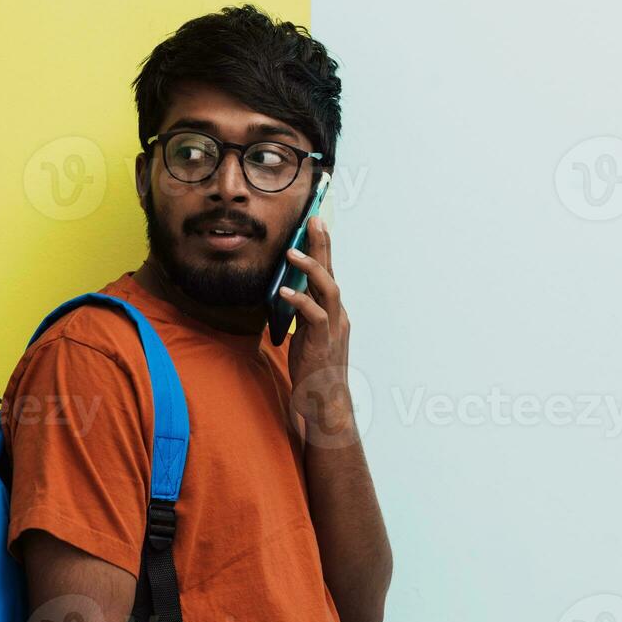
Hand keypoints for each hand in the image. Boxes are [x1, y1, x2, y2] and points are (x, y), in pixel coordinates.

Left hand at [277, 214, 355, 438]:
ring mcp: (333, 328)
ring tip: (293, 250)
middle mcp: (337, 315)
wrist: (325, 402)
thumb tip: (284, 292)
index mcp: (333, 312)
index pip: (328, 274)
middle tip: (315, 219)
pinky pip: (314, 316)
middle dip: (323, 245)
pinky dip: (299, 300)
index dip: (322, 249)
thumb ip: (299, 314)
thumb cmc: (312, 369)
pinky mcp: (322, 342)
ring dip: (312, 268)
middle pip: (331, 273)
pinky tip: (284, 290)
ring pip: (328, 289)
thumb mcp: (304, 335)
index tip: (315, 224)